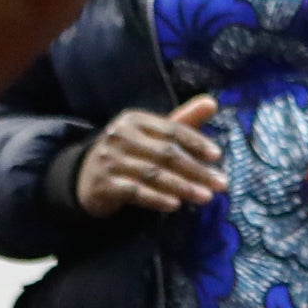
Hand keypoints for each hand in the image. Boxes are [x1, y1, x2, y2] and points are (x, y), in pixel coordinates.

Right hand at [74, 98, 226, 215]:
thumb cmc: (130, 153)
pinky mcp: (103, 184)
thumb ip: (183, 121)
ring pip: (153, 174)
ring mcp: (109, 160)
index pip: (172, 130)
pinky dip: (157, 199)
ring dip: (183, 187)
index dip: (196, 142)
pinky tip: (175, 205)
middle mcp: (120, 136)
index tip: (217, 156)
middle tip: (221, 184)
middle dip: (197, 170)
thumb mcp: (154, 135)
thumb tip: (212, 102)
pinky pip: (135, 192)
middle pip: (166, 153)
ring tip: (206, 197)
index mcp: (135, 120)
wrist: (86, 178)